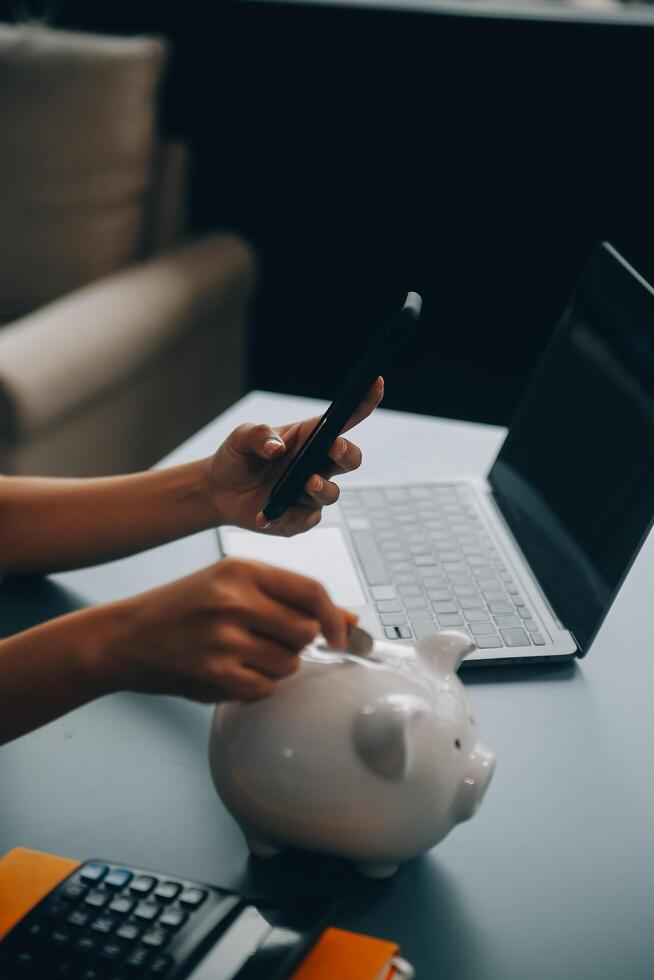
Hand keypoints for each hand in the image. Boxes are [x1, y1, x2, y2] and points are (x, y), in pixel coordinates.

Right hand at [94, 559, 356, 702]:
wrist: (124, 636)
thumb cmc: (184, 607)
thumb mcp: (232, 585)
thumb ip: (289, 598)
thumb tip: (349, 618)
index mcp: (241, 570)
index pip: (312, 591)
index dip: (336, 617)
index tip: (344, 635)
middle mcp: (234, 600)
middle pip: (306, 631)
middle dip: (296, 642)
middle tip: (267, 639)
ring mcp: (223, 638)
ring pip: (289, 662)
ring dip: (276, 665)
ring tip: (242, 654)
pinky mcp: (214, 673)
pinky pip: (265, 688)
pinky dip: (255, 686)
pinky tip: (230, 672)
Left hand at [204, 377, 382, 535]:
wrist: (218, 491)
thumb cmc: (237, 457)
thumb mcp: (241, 437)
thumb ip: (259, 435)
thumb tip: (277, 448)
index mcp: (309, 437)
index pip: (344, 419)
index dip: (363, 401)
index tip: (375, 381)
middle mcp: (316, 464)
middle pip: (350, 458)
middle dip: (347, 452)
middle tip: (333, 447)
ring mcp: (309, 493)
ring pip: (332, 493)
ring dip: (323, 487)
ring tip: (306, 482)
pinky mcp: (298, 518)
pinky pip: (305, 520)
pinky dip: (287, 517)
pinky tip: (266, 515)